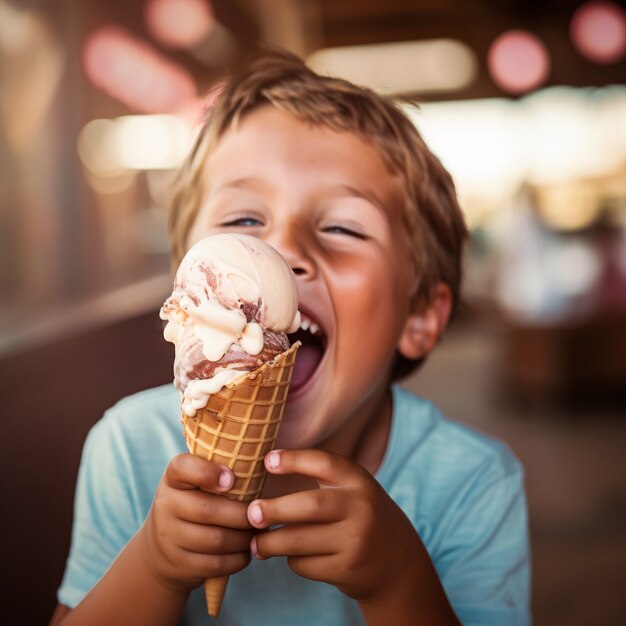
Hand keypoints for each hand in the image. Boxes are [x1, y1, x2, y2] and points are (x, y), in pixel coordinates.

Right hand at [139, 454, 254, 590]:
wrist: (160, 549)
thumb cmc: (194, 503)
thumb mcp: (196, 483)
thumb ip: (219, 469)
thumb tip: (267, 459)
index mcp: (173, 478)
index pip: (183, 467)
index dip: (207, 472)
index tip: (231, 479)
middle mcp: (165, 505)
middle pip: (207, 509)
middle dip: (241, 513)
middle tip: (261, 512)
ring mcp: (169, 538)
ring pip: (216, 540)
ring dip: (244, 537)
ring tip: (259, 530)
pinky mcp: (179, 565)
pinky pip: (216, 564)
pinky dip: (239, 557)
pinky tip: (248, 549)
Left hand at [246, 449, 423, 602]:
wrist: (397, 562)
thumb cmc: (360, 516)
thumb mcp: (353, 490)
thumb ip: (322, 477)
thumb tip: (268, 465)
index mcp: (359, 482)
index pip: (325, 463)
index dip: (294, 459)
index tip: (268, 461)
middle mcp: (361, 508)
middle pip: (310, 505)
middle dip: (275, 510)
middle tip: (251, 513)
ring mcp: (356, 540)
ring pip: (301, 541)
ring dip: (271, 543)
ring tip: (256, 543)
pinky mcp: (348, 569)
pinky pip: (306, 564)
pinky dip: (293, 561)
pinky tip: (292, 556)